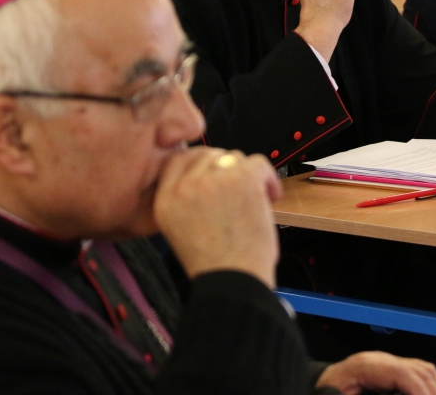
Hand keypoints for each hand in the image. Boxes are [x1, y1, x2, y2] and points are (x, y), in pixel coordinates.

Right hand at [153, 147, 281, 288]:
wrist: (233, 281)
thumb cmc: (214, 265)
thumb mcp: (181, 229)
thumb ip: (187, 200)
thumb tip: (210, 175)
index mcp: (165, 200)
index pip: (177, 160)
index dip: (199, 163)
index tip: (215, 175)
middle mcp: (184, 185)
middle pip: (207, 155)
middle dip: (225, 169)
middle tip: (239, 191)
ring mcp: (212, 179)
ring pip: (232, 157)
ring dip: (245, 175)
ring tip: (254, 200)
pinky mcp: (241, 178)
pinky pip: (258, 162)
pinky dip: (268, 178)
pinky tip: (270, 197)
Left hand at [317, 351, 435, 394]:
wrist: (319, 389)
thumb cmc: (326, 392)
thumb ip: (368, 394)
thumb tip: (400, 391)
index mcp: (364, 366)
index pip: (402, 372)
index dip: (419, 390)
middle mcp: (379, 360)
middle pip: (419, 369)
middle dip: (433, 391)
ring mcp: (386, 364)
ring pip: (423, 370)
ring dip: (435, 389)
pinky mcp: (389, 373)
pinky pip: (417, 374)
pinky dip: (429, 387)